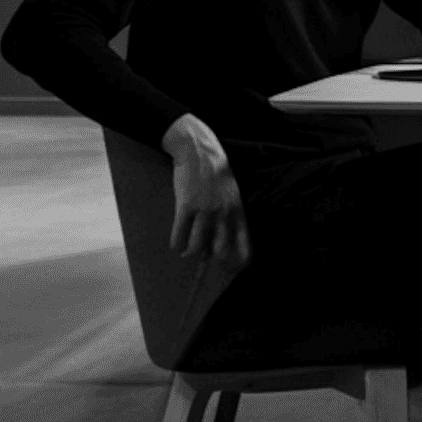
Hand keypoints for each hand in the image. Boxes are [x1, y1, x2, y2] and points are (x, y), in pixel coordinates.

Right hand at [161, 114, 251, 266]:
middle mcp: (224, 213)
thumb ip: (231, 215)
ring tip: (187, 253)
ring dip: (190, 253)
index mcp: (238, 211)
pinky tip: (176, 245)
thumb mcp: (233, 193)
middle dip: (211, 259)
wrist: (199, 152)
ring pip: (196, 246)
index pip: (244, 242)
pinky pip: (179, 235)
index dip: (240, 260)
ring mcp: (205, 210)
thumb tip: (222, 238)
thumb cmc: (217, 174)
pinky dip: (176, 244)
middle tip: (204, 259)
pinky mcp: (185, 206)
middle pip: (220, 250)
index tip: (235, 270)